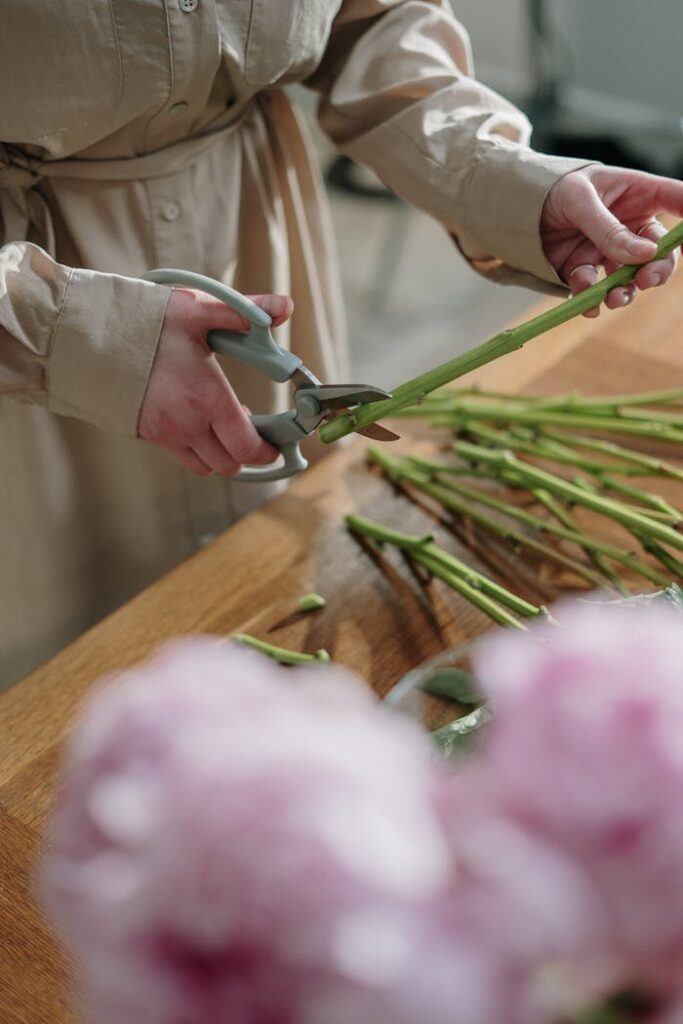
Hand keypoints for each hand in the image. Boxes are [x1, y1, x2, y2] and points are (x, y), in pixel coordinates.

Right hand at [139, 287, 293, 475]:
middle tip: (252, 428)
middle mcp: (188, 425)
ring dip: (221, 454)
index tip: (276, 441)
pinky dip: (198, 451)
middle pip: (230, 464)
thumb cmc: (144, 323)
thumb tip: (285, 307)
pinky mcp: (148, 435)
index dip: (267, 450)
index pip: (247, 446)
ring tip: (223, 425)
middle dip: (246, 452)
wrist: (89, 338)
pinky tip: (198, 423)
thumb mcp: (197, 310)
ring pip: (206, 467)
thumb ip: (245, 313)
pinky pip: (182, 457)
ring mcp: (166, 434)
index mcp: (208, 398)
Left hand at [541, 165, 682, 316]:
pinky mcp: (585, 269)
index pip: (677, 201)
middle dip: (658, 269)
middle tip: (646, 279)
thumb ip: (609, 229)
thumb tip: (644, 255)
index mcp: (638, 195)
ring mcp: (608, 250)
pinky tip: (588, 305)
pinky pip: (595, 290)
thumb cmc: (554, 188)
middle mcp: (629, 226)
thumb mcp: (580, 200)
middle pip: (659, 252)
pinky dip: (592, 300)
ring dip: (626, 292)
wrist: (516, 208)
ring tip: (613, 298)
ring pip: (630, 278)